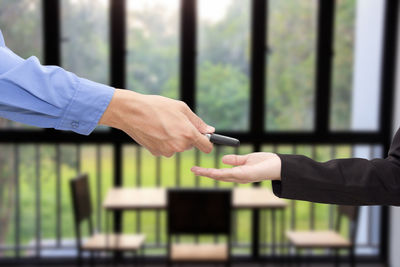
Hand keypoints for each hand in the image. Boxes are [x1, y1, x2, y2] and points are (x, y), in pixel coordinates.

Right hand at [99, 89, 213, 156]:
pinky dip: (163, 142)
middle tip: (175, 123)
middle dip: (187, 137)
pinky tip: (155, 131)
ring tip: (163, 125)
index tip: (203, 138)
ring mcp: (167, 151)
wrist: (132, 112)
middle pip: (190, 146)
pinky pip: (166, 149)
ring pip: (177, 147)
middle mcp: (179, 146)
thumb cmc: (157, 106)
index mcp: (188, 134)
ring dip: (174, 139)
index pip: (206, 147)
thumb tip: (210, 130)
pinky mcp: (157, 153)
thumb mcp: (181, 108)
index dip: (206, 142)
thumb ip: (197, 122)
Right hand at [191, 152, 280, 183]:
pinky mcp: (246, 175)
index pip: (220, 173)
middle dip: (204, 174)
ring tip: (197, 171)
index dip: (208, 171)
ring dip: (208, 174)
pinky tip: (212, 172)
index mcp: (237, 173)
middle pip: (218, 176)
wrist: (280, 166)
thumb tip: (223, 159)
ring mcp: (241, 177)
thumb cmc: (266, 163)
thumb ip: (235, 160)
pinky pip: (231, 174)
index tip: (197, 168)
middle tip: (192, 170)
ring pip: (221, 176)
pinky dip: (220, 174)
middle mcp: (238, 177)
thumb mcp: (247, 159)